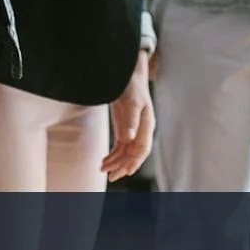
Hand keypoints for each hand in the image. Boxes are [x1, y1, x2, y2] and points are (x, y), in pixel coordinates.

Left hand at [102, 51, 154, 180]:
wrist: (127, 73)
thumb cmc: (131, 85)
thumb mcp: (131, 101)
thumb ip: (130, 120)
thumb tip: (129, 138)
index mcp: (147, 124)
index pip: (142, 148)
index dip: (135, 161)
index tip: (126, 171)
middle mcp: (141, 129)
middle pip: (134, 153)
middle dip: (123, 166)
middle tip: (111, 177)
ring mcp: (133, 129)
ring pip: (126, 152)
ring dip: (116, 162)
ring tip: (103, 169)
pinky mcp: (124, 127)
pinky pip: (120, 146)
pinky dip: (113, 155)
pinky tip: (104, 161)